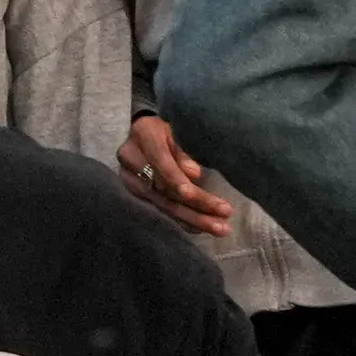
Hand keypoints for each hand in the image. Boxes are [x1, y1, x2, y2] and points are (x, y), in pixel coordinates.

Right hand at [118, 112, 237, 236]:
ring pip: (164, 204)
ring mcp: (131, 180)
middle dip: (195, 205)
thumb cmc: (169, 126)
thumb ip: (184, 150)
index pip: (159, 161)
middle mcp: (131, 161)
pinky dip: (183, 220)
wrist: (144, 129)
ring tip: (220, 228)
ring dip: (194, 218)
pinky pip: (162, 209)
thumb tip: (195, 174)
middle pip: (163, 188)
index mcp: (143, 136)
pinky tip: (201, 229)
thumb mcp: (179, 129)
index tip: (192, 193)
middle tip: (224, 215)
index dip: (174, 178)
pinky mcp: (137, 194)